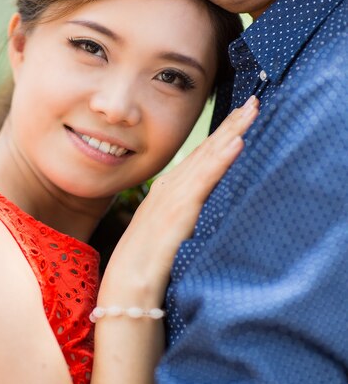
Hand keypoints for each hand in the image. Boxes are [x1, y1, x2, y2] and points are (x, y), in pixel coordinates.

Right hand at [102, 96, 258, 302]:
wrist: (128, 282)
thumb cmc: (146, 264)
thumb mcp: (167, 232)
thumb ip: (183, 216)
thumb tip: (201, 211)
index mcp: (167, 192)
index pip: (199, 157)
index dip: (221, 135)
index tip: (241, 116)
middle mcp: (169, 187)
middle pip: (206, 150)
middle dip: (231, 124)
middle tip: (254, 101)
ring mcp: (173, 196)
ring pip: (208, 158)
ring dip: (231, 132)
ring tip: (252, 111)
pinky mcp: (179, 209)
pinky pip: (205, 180)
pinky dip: (222, 160)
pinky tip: (238, 143)